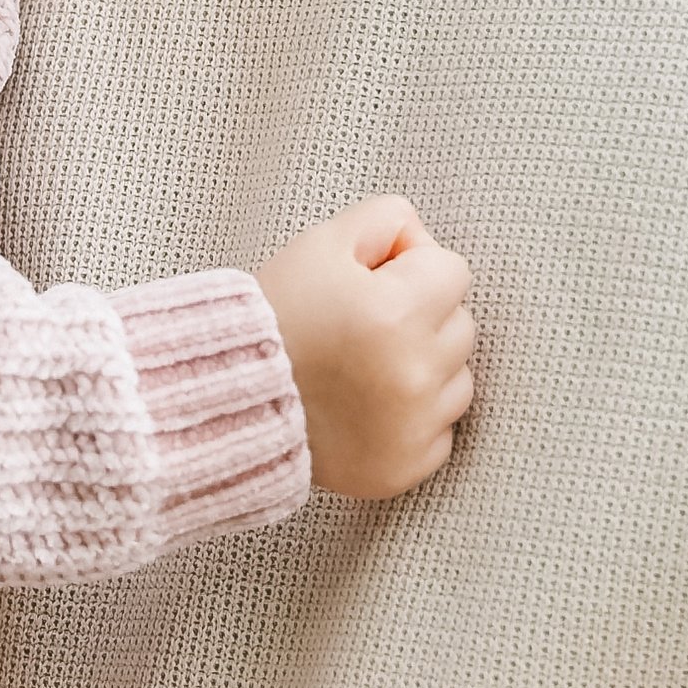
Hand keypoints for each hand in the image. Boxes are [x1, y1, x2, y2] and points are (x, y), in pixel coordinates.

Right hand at [255, 192, 473, 498]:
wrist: (227, 397)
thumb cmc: (274, 316)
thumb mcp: (320, 244)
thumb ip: (385, 219)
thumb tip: (423, 239)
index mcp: (395, 312)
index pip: (452, 271)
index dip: (410, 268)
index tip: (371, 283)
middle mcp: (412, 373)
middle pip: (460, 325)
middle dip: (422, 317)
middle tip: (364, 326)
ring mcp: (412, 427)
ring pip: (458, 380)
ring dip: (424, 369)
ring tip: (366, 368)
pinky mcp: (404, 468)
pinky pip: (440, 433)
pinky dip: (413, 420)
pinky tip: (368, 408)